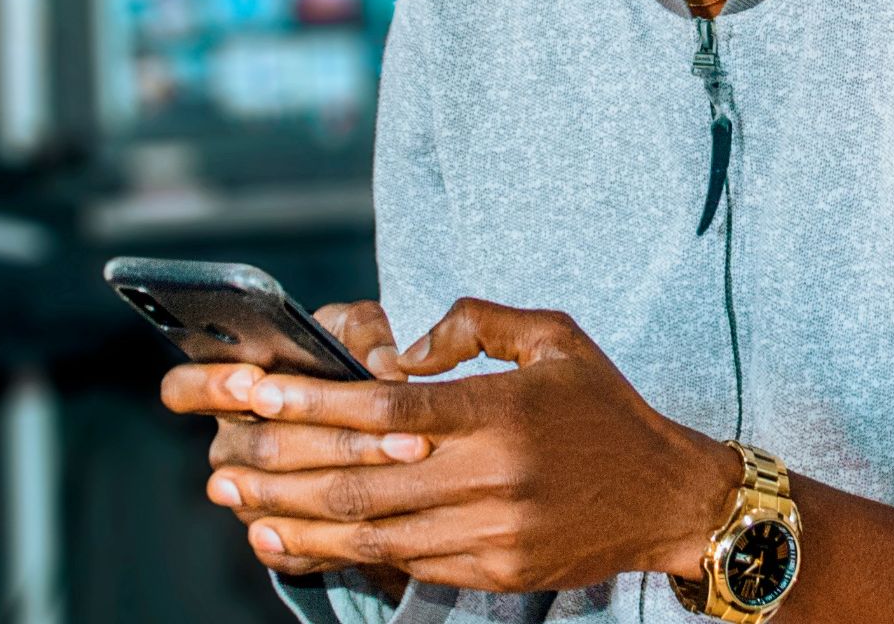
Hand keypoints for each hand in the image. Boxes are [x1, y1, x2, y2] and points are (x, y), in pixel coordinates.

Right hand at [159, 300, 425, 598]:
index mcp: (230, 387)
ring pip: (279, 494)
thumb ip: (363, 330)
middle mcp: (231, 442)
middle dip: (330, 435)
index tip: (253, 380)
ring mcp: (246, 494)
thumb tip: (382, 366)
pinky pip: (289, 544)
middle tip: (391, 425)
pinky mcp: (272, 537)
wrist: (374, 431)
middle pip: (257, 446)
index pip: (183, 389)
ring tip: (406, 454)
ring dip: (347, 476)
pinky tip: (375, 518)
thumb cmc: (348, 365)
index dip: (210, 386)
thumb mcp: (354, 331)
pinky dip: (333, 531)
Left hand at [214, 297, 739, 592]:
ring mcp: (491, 531)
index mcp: (502, 412)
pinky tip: (293, 541)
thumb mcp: (555, 338)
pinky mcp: (494, 570)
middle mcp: (493, 476)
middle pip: (360, 478)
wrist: (670, 498)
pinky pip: (400, 565)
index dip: (312, 404)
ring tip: (237, 502)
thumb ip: (476, 323)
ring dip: (293, 518)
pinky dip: (338, 554)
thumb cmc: (605, 409)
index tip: (255, 393)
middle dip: (280, 468)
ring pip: (370, 531)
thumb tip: (405, 348)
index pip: (386, 411)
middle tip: (222, 457)